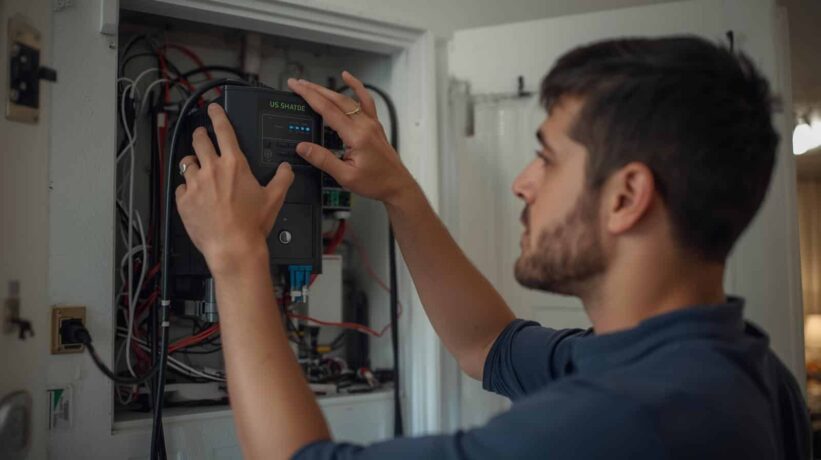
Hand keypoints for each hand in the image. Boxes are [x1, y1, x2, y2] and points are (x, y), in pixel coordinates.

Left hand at [176, 103, 294, 275]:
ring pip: (187, 162)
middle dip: (200, 134)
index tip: (212, 108)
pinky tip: (194, 195)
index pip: (223, 130)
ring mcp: (195, 184)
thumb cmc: (252, 225)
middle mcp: (212, 170)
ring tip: (197, 169)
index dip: (217, 115)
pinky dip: (187, 188)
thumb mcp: (275, 199)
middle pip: (199, 140)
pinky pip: (181, 187)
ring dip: (192, 162)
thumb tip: (286, 169)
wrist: (233, 248)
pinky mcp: (183, 200)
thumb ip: (282, 178)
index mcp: (234, 164)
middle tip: (202, 135)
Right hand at [287, 71, 416, 204]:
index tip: (296, 87)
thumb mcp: (345, 176)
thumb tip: (303, 147)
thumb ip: (323, 160)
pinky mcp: (375, 125)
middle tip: (297, 83)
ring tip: (311, 84)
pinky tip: (348, 77)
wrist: (397, 185)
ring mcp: (371, 123)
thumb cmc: (375, 182)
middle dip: (314, 89)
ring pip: (348, 99)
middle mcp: (365, 125)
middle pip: (336, 100)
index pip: (328, 110)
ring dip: (328, 90)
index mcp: (356, 136)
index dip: (309, 96)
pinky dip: (356, 87)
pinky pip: (365, 101)